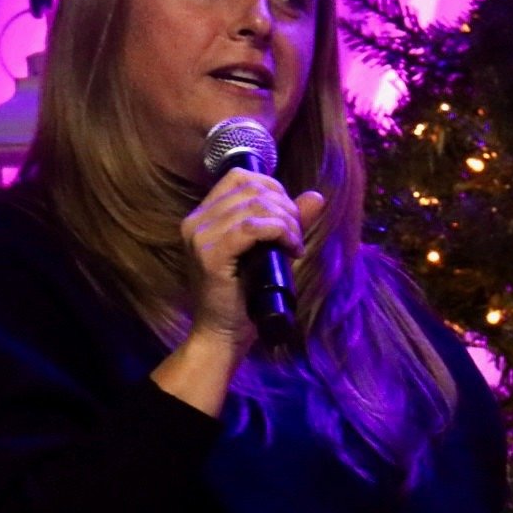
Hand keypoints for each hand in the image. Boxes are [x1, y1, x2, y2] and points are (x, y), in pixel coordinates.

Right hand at [180, 168, 324, 348]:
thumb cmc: (245, 296)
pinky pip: (251, 227)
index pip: (239, 177)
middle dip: (284, 206)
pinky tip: (290, 248)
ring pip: (254, 206)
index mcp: (203, 216)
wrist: (224, 335)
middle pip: (250, 188)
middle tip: (296, 234)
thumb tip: (316, 196)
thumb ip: (288, 221)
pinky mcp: (210, 255)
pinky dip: (278, 232)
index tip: (290, 216)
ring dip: (286, 221)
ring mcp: (200, 237)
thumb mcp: (270, 250)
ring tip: (295, 244)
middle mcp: (196, 221)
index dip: (272, 187)